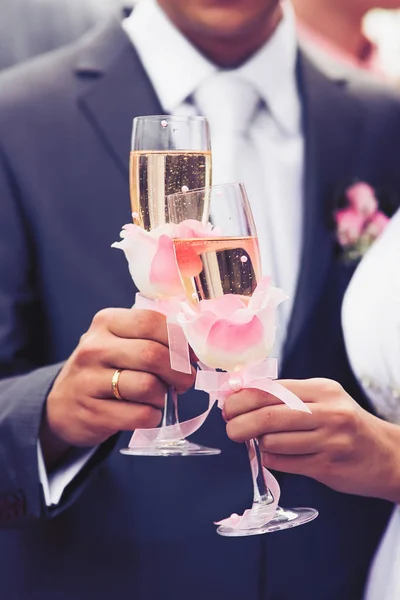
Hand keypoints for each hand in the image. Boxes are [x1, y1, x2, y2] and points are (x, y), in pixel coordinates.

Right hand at [41, 309, 194, 464]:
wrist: (63, 404)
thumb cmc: (105, 368)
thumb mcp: (119, 341)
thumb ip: (152, 337)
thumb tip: (196, 348)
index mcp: (106, 322)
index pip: (152, 322)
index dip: (180, 341)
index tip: (191, 356)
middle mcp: (94, 348)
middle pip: (153, 355)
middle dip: (180, 372)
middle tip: (185, 381)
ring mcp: (89, 381)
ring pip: (148, 386)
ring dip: (165, 396)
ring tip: (161, 397)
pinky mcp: (92, 412)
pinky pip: (140, 414)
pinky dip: (154, 416)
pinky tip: (148, 412)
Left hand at [224, 378, 399, 501]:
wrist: (386, 455)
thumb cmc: (345, 424)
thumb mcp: (323, 400)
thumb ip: (287, 397)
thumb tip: (242, 396)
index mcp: (322, 389)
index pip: (271, 389)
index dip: (242, 398)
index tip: (228, 405)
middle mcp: (327, 411)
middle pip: (268, 415)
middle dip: (240, 423)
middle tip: (230, 428)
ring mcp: (329, 439)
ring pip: (273, 441)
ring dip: (258, 443)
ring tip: (260, 442)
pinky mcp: (327, 465)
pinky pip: (284, 463)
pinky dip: (271, 459)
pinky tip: (273, 455)